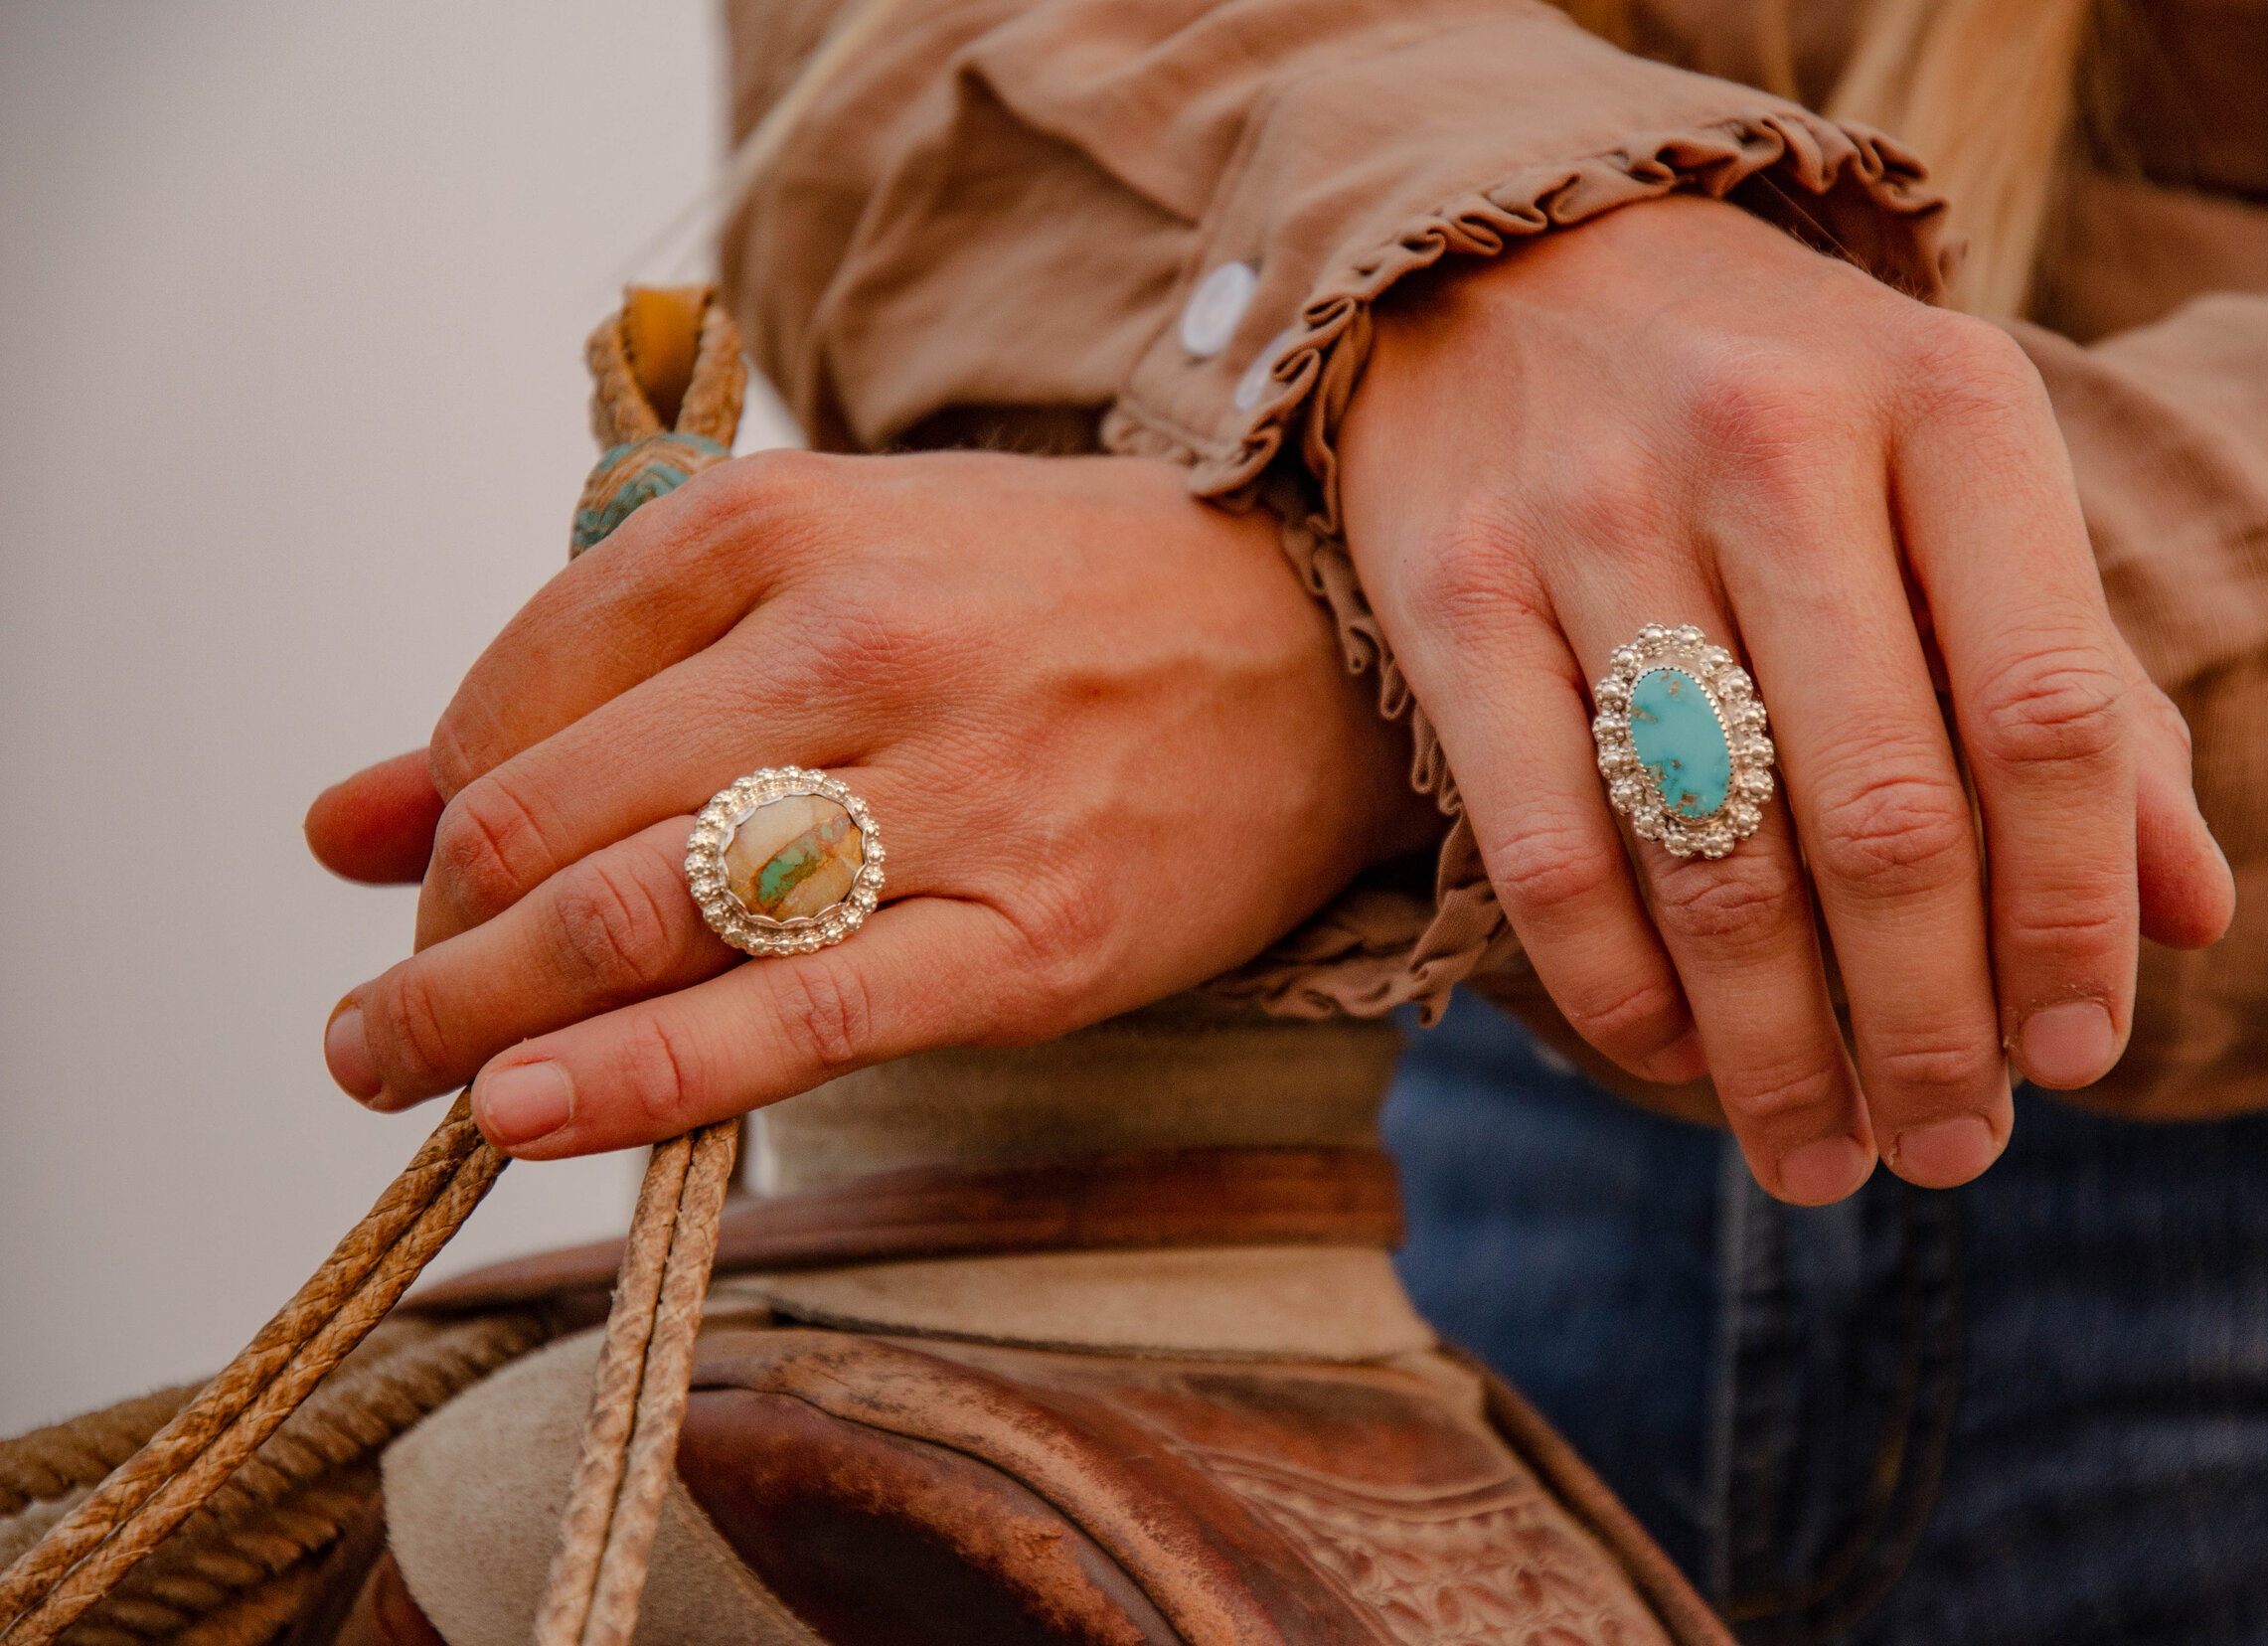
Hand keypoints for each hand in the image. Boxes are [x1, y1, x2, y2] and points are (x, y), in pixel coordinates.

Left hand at [307, 451, 1437, 1156]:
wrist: (1324, 651)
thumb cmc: (1060, 603)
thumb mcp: (828, 567)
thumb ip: (588, 674)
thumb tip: (338, 821)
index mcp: (784, 520)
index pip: (514, 696)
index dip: (441, 815)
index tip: (450, 886)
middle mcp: (852, 641)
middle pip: (547, 818)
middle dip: (433, 939)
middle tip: (386, 1020)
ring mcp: (950, 791)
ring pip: (640, 917)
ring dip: (469, 1017)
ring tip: (398, 1075)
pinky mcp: (1028, 938)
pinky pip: (791, 1021)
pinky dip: (633, 1078)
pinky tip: (526, 1112)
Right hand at [1338, 195, 2233, 1204]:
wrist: (1517, 266)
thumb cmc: (1782, 410)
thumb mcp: (1958, 490)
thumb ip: (2080, 685)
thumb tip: (2187, 914)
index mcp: (1947, 404)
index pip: (2046, 715)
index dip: (2071, 919)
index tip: (2075, 1058)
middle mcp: (1770, 441)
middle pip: (1882, 816)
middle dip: (1926, 1029)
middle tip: (1943, 1149)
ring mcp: (1591, 510)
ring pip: (1709, 852)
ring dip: (1775, 1049)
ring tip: (1817, 1153)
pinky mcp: (1449, 582)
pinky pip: (1543, 842)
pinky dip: (1617, 985)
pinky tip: (1672, 1053)